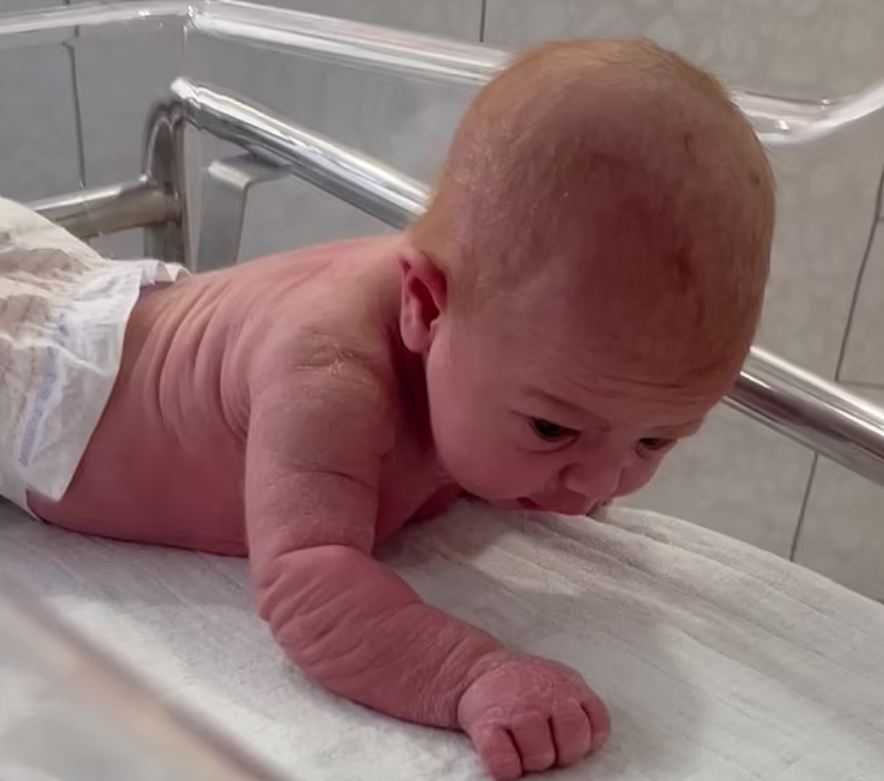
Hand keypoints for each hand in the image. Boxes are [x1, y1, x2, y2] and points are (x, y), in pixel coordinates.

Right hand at [458, 652, 609, 779]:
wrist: (478, 667)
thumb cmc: (524, 684)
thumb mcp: (559, 680)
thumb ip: (578, 704)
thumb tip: (588, 743)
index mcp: (569, 685)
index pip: (597, 725)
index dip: (585, 740)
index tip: (567, 737)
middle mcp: (545, 695)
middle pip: (573, 745)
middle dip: (561, 754)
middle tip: (544, 744)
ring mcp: (516, 709)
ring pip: (540, 757)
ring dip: (531, 761)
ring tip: (521, 745)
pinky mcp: (486, 725)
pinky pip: (505, 764)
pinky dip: (506, 767)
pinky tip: (503, 750)